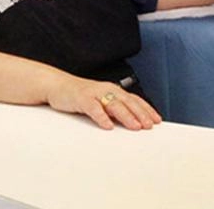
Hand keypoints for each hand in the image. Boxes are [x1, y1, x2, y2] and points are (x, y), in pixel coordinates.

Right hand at [46, 76, 161, 130]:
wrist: (57, 85)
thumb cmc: (80, 96)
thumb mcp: (100, 101)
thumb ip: (114, 110)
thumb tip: (132, 123)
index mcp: (112, 90)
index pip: (134, 99)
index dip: (146, 109)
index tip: (156, 120)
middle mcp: (106, 90)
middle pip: (127, 102)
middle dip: (140, 114)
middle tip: (149, 126)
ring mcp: (94, 93)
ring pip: (113, 104)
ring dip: (126, 116)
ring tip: (135, 127)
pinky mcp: (81, 98)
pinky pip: (93, 108)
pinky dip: (101, 117)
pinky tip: (108, 126)